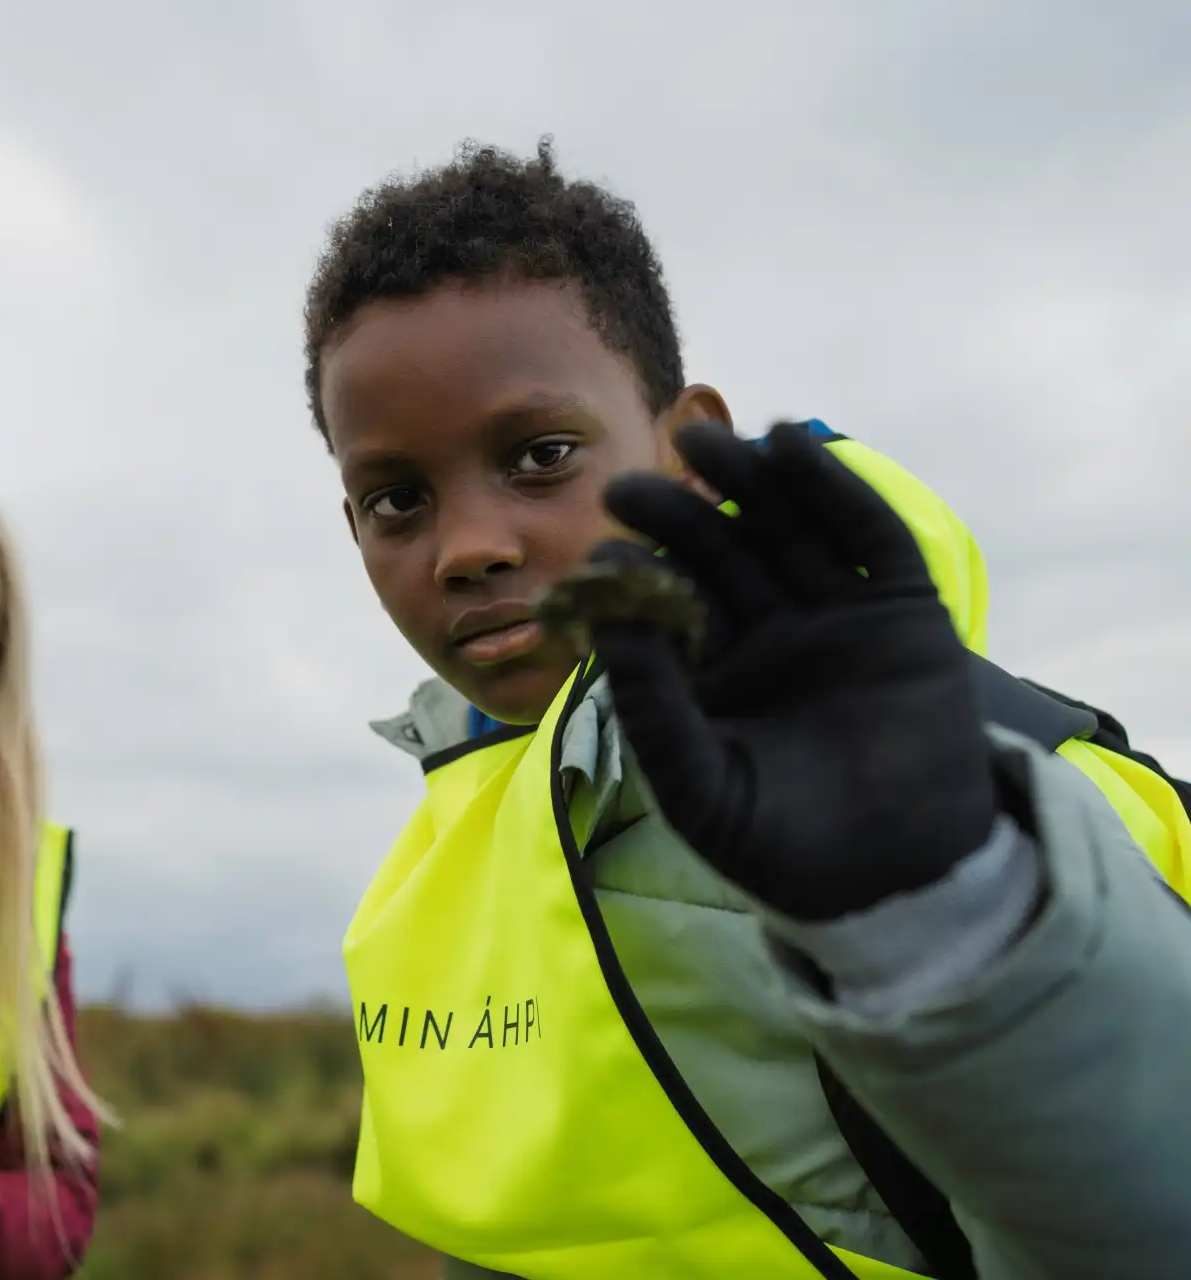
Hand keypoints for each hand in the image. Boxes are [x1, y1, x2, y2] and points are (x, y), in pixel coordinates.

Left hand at [585, 421, 997, 921]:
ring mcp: (835, 614)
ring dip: (746, 483)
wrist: (896, 881)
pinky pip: (867, 536)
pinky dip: (834, 488)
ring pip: (786, 530)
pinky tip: (790, 446)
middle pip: (719, 553)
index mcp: (712, 670)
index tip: (602, 552)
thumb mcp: (698, 787)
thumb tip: (607, 625)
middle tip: (629, 488)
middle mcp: (768, 630)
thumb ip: (653, 712)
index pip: (667, 603)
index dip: (636, 573)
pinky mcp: (901, 607)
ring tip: (702, 443)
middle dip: (677, 516)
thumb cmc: (782, 849)